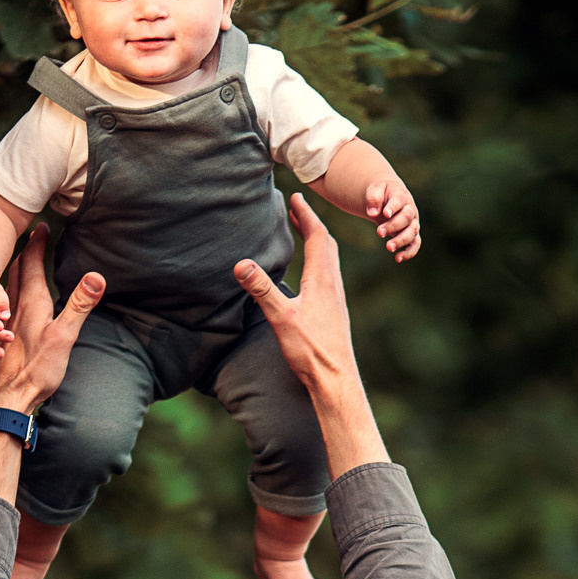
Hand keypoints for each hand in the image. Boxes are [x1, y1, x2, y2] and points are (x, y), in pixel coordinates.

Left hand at [0, 225, 103, 412]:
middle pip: (17, 270)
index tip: (42, 225)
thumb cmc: (37, 369)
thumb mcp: (64, 336)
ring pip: (9, 287)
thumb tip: (96, 277)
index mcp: (31, 303)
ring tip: (21, 261)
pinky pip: (7, 304)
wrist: (10, 397)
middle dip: (25, 251)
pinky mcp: (6, 336)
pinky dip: (11, 292)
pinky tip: (14, 304)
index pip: (31, 263)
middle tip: (31, 237)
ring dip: (15, 269)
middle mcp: (16, 308)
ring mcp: (9, 322)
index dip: (37, 243)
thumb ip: (79, 305)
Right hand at [233, 197, 385, 476]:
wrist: (336, 381)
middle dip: (311, 223)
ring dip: (317, 242)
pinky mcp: (334, 314)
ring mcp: (336, 300)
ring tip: (304, 234)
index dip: (306, 215)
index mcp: (322, 280)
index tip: (295, 197)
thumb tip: (241, 264)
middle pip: (326, 245)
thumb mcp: (282, 318)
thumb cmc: (312, 351)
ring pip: (330, 261)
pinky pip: (328, 277)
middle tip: (297, 209)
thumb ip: (262, 289)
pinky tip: (311, 275)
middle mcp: (333, 286)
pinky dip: (319, 263)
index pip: (317, 236)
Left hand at [365, 176, 419, 262]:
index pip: (399, 200)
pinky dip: (409, 252)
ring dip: (401, 240)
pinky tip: (398, 259)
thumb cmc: (381, 192)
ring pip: (412, 232)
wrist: (388, 196)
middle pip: (406, 218)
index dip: (393, 207)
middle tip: (379, 232)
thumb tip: (371, 213)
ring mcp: (412, 222)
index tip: (385, 213)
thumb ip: (373, 198)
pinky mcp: (411, 234)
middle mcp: (410, 209)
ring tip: (388, 247)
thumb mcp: (375, 189)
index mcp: (401, 195)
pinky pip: (415, 244)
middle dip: (393, 226)